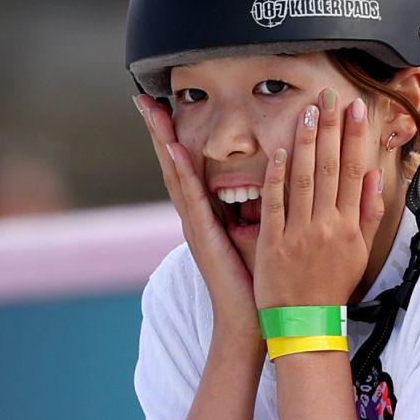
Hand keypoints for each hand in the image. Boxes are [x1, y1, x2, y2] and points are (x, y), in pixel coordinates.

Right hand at [135, 94, 259, 347]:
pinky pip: (191, 201)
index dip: (174, 135)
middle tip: (142, 97)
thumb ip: (259, 207)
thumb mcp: (258, 234)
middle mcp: (195, 217)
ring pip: (175, 176)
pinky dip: (182, 175)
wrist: (249, 322)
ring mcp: (195, 228)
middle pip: (172, 164)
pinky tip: (176, 152)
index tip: (164, 104)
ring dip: (163, 143)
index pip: (187, 166)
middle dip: (158, 130)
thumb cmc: (258, 282)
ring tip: (151, 112)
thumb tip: (276, 179)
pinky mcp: (204, 239)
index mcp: (206, 215)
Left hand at [254, 88, 385, 308]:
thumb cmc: (331, 286)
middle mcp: (327, 226)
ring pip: (304, 179)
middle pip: (331, 167)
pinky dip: (277, 176)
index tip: (355, 108)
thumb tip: (376, 177)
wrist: (304, 323)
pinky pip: (275, 204)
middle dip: (331, 127)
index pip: (355, 171)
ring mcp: (299, 234)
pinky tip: (280, 150)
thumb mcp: (359, 252)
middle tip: (330, 94)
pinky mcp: (273, 243)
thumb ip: (368, 214)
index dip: (355, 137)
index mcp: (349, 226)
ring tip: (308, 110)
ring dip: (307, 141)